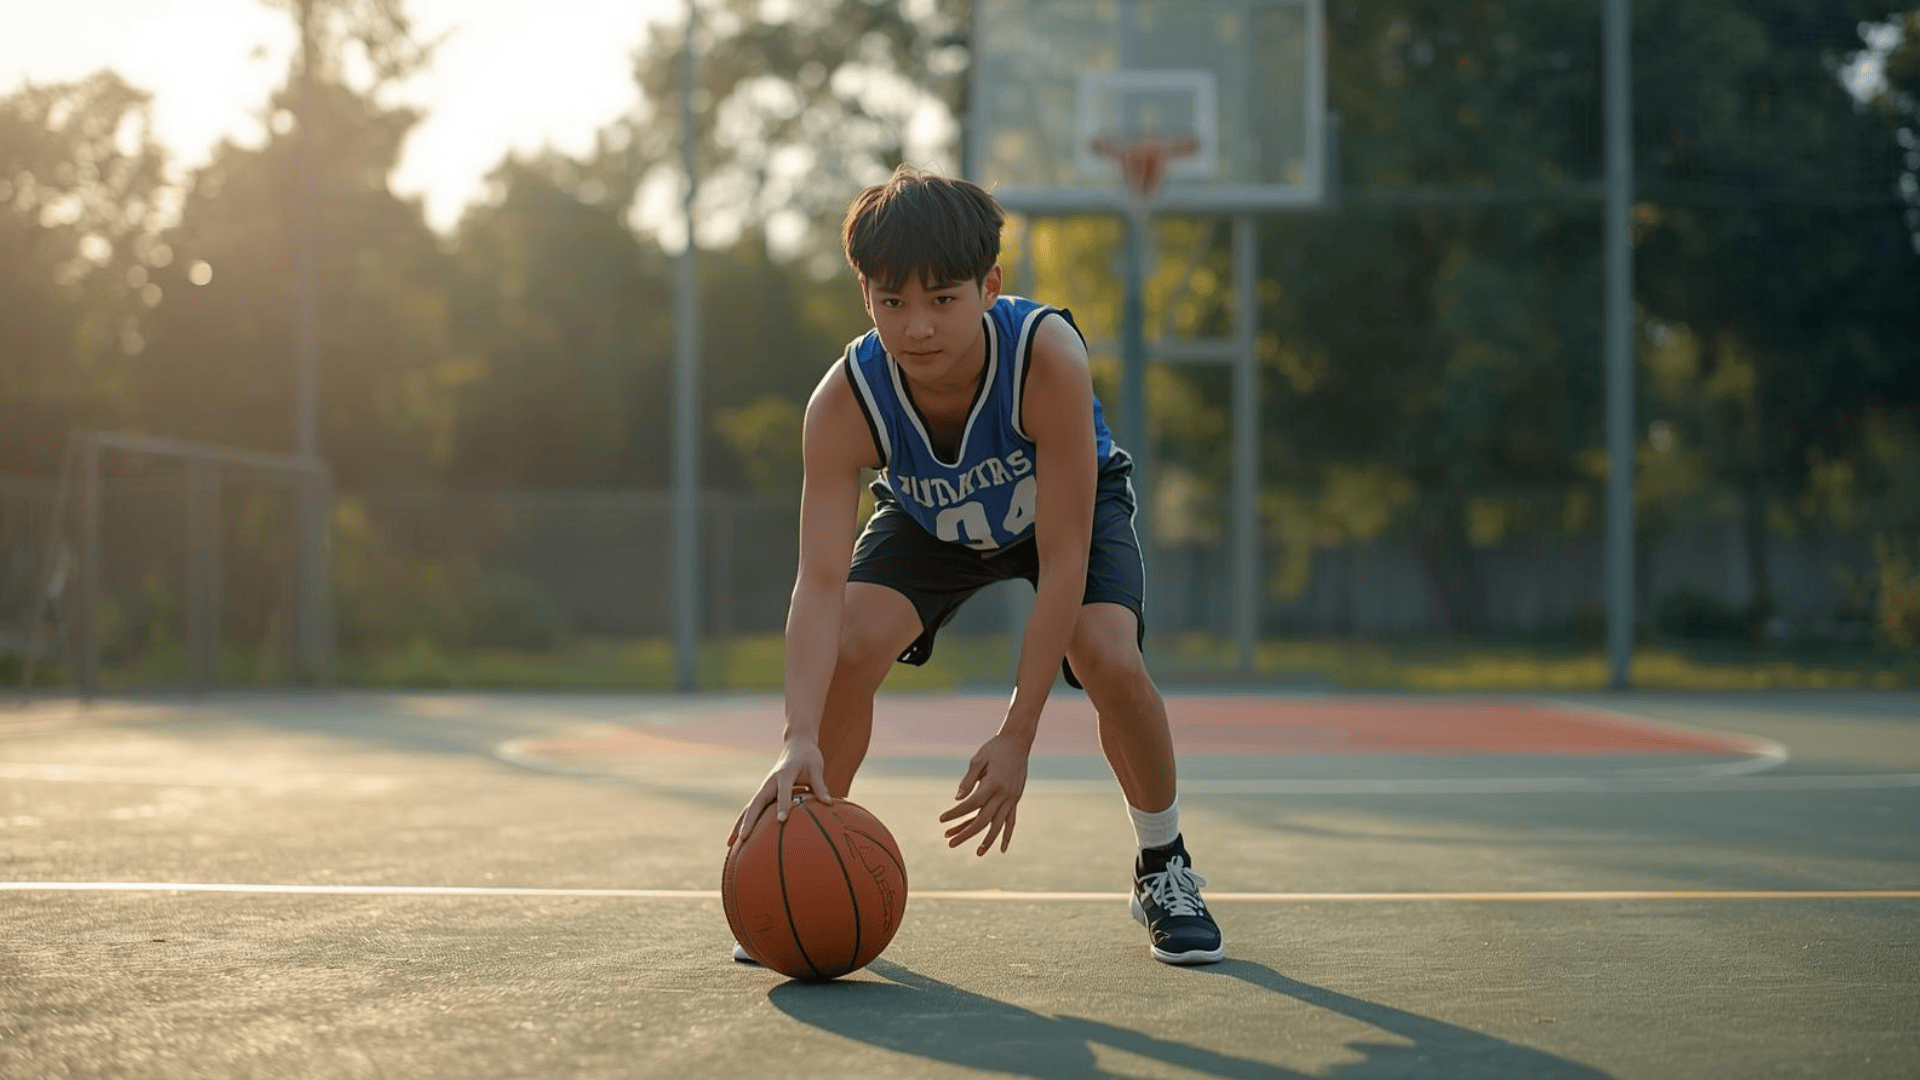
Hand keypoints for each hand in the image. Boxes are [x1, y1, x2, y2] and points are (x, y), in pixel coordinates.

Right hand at [729, 739, 832, 846]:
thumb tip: (830, 804)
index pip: (782, 791)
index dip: (782, 805)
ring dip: (740, 825)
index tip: (782, 821)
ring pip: (750, 808)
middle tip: (743, 838)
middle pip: (756, 803)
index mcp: (784, 774)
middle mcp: (770, 782)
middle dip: (749, 820)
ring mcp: (765, 789)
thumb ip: (821, 786)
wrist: (796, 746)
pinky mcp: (764, 794)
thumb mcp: (816, 767)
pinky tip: (738, 839)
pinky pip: (753, 810)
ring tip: (730, 845)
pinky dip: (745, 823)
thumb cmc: (809, 757)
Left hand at [938, 733, 1029, 855]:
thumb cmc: (994, 749)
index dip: (955, 813)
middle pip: (983, 819)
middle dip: (966, 833)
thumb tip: (957, 799)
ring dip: (988, 840)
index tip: (941, 819)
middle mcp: (1003, 794)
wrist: (1017, 742)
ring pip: (998, 825)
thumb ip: (968, 780)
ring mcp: (1011, 799)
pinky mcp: (1015, 799)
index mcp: (992, 783)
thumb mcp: (978, 760)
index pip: (971, 804)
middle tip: (950, 843)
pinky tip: (1002, 849)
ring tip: (977, 853)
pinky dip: (1007, 836)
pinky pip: (1011, 821)